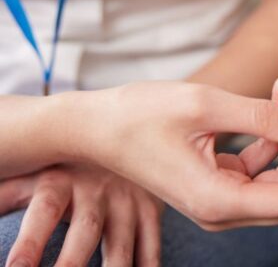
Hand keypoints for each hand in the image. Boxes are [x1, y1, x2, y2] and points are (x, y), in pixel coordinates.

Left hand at [0, 165, 162, 266]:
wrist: (120, 133)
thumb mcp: (29, 177)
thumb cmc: (60, 167)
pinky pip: (152, 247)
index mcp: (59, 180)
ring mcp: (128, 200)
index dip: (29, 245)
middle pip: (85, 232)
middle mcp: (96, 189)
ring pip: (121, 246)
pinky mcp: (152, 209)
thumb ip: (2, 195)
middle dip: (70, 264)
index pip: (43, 213)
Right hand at [51, 78, 277, 229]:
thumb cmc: (140, 116)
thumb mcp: (206, 106)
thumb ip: (261, 116)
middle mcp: (222, 210)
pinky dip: (270, 142)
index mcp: (219, 200)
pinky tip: (271, 106)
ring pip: (277, 183)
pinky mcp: (216, 184)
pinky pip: (257, 171)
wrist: (96, 127)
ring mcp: (219, 199)